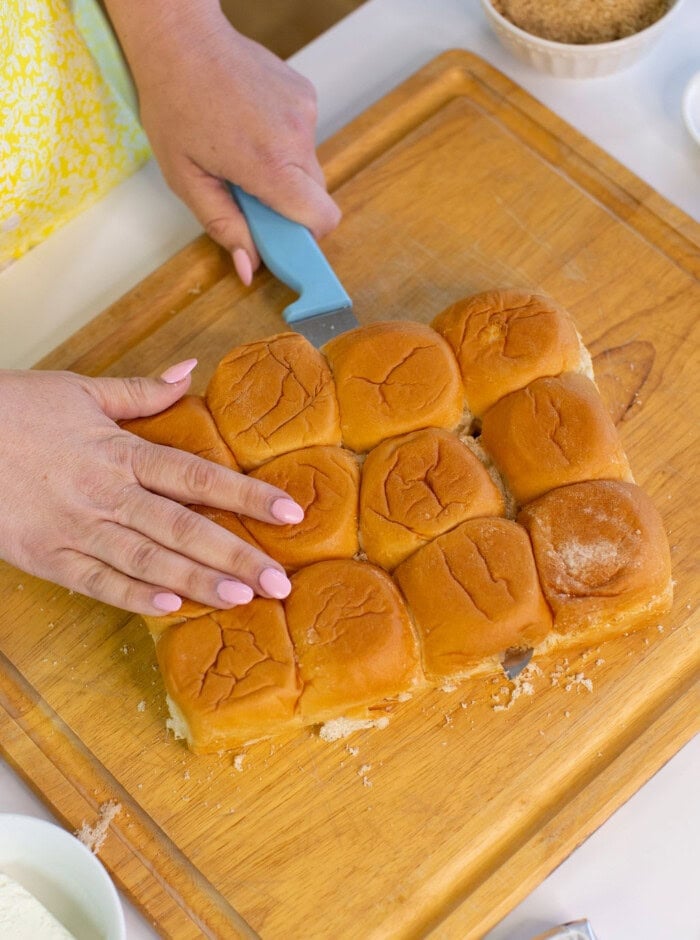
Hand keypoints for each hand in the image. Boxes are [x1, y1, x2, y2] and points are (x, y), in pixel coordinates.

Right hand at [0, 362, 302, 615]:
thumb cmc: (14, 410)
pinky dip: (132, 598)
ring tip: (241, 599)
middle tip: (280, 582)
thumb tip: (190, 371)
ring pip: (147, 561)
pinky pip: (96, 583)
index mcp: (121, 452)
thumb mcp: (80, 391)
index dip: (247, 495)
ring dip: (197, 582)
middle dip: (235, 554)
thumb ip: (140, 391)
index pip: (198, 476)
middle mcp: (107, 495)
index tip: (291, 512)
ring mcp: (77, 530)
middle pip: (183, 527)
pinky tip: (170, 610)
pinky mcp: (47, 558)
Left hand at [106, 1, 340, 281]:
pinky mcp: (306, 94)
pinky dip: (283, 143)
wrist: (181, 39)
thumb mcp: (187, 179)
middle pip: (316, 197)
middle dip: (288, 206)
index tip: (282, 239)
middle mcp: (297, 137)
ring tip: (243, 150)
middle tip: (250, 195)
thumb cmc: (174, 105)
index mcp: (269, 164)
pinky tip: (251, 125)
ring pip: (310, 168)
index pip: (321, 218)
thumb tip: (249, 269)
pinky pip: (304, 138)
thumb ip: (223, 227)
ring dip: (283, 172)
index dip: (306, 237)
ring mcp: (306, 111)